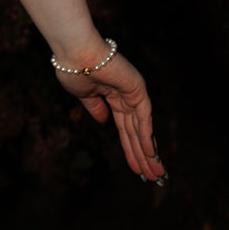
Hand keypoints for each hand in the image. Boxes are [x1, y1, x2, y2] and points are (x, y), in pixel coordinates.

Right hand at [53, 46, 164, 182]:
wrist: (75, 52)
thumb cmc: (73, 68)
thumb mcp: (82, 94)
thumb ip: (95, 107)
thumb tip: (103, 121)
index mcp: (111, 95)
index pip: (124, 128)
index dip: (130, 148)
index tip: (136, 168)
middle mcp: (124, 95)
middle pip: (135, 132)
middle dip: (143, 156)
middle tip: (152, 177)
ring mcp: (132, 92)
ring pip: (142, 128)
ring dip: (148, 152)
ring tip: (155, 173)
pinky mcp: (137, 88)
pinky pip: (143, 117)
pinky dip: (146, 136)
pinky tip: (149, 154)